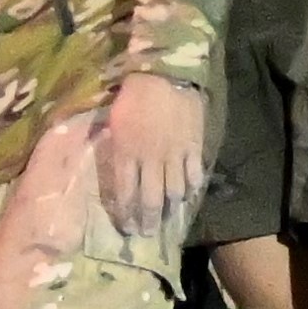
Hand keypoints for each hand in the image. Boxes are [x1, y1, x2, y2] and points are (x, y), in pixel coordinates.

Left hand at [88, 81, 209, 236]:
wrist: (165, 74)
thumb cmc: (133, 94)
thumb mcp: (114, 121)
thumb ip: (116, 148)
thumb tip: (116, 169)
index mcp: (127, 153)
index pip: (125, 193)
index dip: (125, 214)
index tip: (125, 228)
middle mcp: (150, 160)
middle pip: (149, 199)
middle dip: (147, 221)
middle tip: (145, 234)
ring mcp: (174, 156)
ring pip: (173, 192)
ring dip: (169, 210)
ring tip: (167, 220)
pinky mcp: (193, 147)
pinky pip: (193, 175)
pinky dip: (190, 189)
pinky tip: (187, 196)